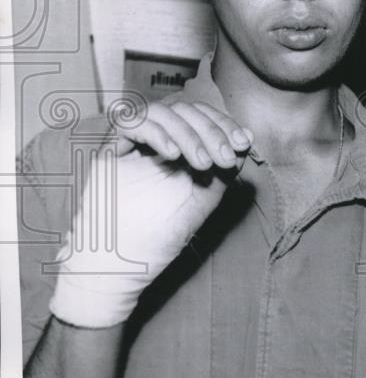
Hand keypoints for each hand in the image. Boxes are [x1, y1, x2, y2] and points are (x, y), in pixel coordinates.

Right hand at [48, 99, 253, 327]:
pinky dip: (157, 133)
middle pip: (184, 110)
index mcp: (178, 148)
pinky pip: (130, 122)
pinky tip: (173, 156)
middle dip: (211, 130)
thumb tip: (247, 138)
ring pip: (160, 111)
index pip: (201, 117)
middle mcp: (154, 142)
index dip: (224, 124)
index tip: (243, 143)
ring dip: (188, 133)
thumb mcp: (204, 198)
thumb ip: (224, 168)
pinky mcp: (108, 152)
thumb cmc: (161, 237)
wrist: (121, 267)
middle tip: (224, 159)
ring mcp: (131, 146)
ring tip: (202, 164)